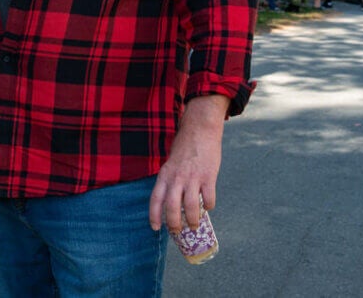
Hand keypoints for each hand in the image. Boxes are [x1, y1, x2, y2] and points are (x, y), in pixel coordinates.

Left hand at [148, 94, 229, 232]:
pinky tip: (208, 207)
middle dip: (174, 224)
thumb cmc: (185, 148)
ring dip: (193, 220)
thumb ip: (170, 180)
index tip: (155, 228)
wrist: (200, 130)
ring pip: (191, 207)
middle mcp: (177, 178)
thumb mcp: (171, 163)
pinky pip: (208, 197)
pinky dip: (209, 206)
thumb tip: (172, 201)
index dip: (154, 215)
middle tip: (178, 232)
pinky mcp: (209, 176)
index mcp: (165, 174)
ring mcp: (193, 178)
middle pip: (172, 207)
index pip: (155, 198)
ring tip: (195, 226)